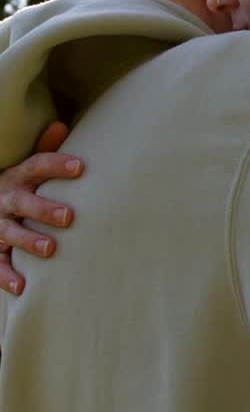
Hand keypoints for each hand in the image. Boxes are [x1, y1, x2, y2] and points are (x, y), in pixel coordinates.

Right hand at [0, 121, 83, 295]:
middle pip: (22, 202)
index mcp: (16, 178)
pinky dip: (6, 276)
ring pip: (9, 233)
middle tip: (69, 216)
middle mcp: (4, 200)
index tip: (80, 166)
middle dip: (44, 209)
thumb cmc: (16, 188)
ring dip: (28, 241)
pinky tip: (22, 287)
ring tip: (50, 249)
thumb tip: (61, 124)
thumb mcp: (25, 169)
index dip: (56, 165)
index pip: (35, 166)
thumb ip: (44, 151)